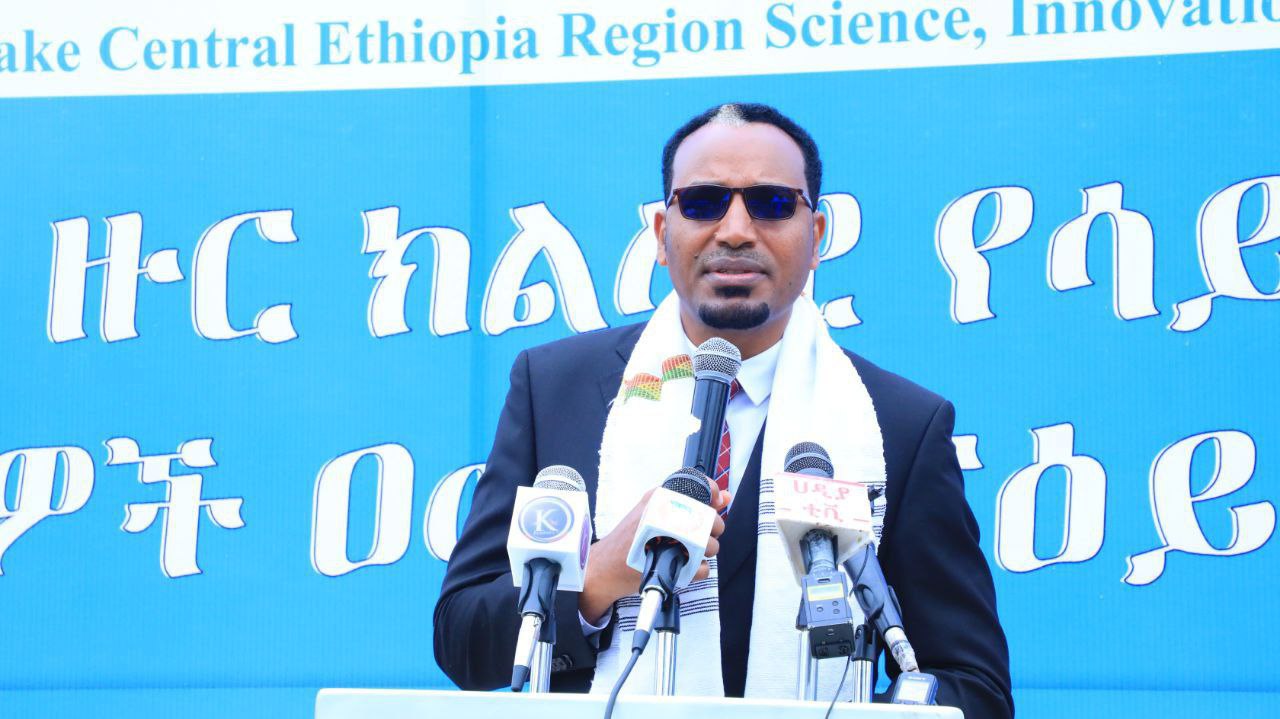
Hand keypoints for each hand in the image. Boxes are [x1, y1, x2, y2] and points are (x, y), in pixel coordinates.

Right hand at [578, 481, 729, 623]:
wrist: (603, 568)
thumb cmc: (629, 540)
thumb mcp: (654, 511)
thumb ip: (692, 502)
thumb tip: (724, 495)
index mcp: (658, 498)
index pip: (699, 486)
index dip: (712, 497)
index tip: (713, 505)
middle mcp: (663, 513)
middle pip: (708, 519)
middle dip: (710, 531)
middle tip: (695, 537)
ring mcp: (665, 539)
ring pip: (708, 544)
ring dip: (704, 553)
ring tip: (686, 554)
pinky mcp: (668, 564)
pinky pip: (699, 568)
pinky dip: (696, 571)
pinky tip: (683, 567)